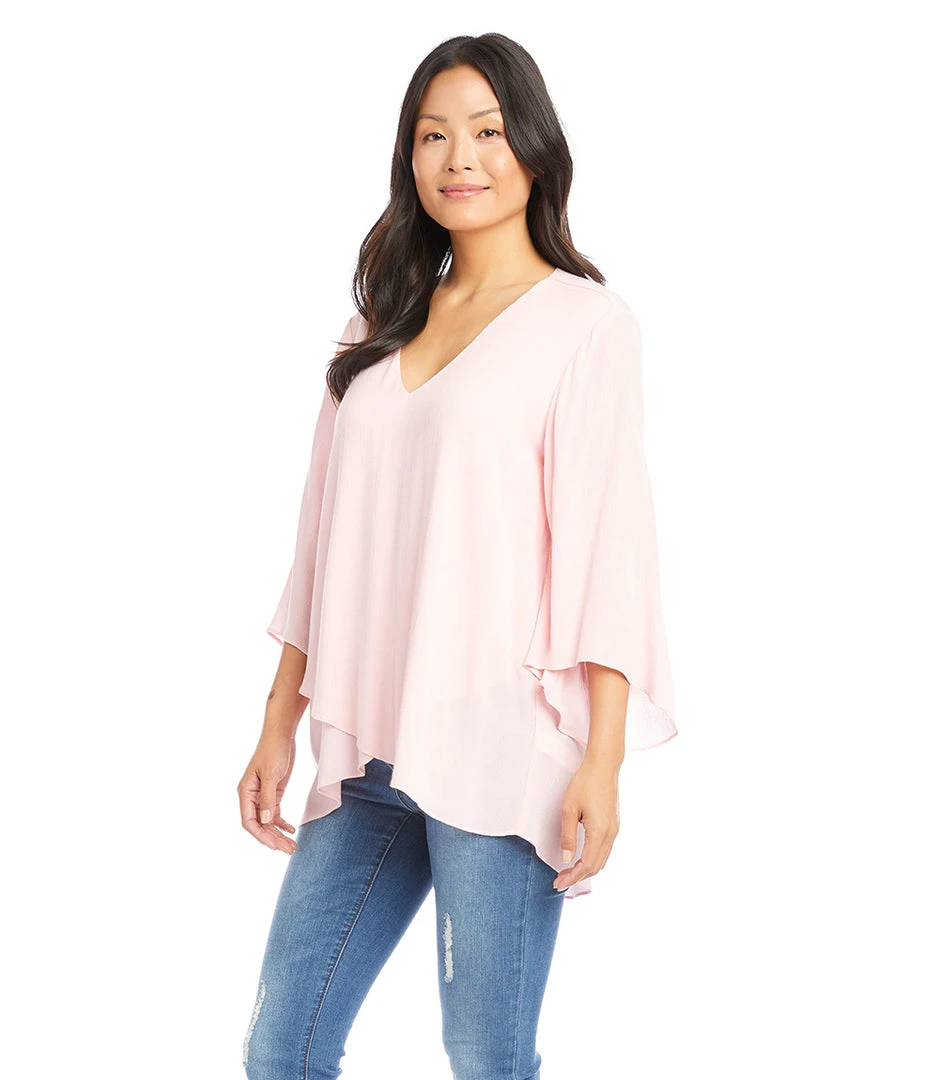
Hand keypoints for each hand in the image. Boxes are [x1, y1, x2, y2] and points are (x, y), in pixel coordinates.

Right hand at [237, 734, 297, 853]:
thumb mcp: (272, 775)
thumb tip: (264, 822)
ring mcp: (262, 796)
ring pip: (267, 822)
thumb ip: (268, 799)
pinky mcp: (273, 793)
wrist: (281, 734)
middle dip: (272, 839)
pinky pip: (274, 814)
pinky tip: (290, 830)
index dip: (261, 836)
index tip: (275, 846)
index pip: (249, 821)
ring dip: (278, 834)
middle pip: (259, 825)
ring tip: (292, 846)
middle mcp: (251, 797)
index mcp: (245, 792)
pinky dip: (282, 823)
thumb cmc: (273, 750)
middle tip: (289, 850)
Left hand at [552, 756, 619, 890]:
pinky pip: (605, 850)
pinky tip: (581, 859)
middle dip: (578, 877)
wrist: (603, 766)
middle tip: (559, 881)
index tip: (558, 883)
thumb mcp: (569, 808)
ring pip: (602, 860)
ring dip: (586, 870)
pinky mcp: (614, 824)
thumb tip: (567, 859)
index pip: (587, 865)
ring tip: (568, 873)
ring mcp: (614, 829)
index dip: (572, 877)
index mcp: (599, 831)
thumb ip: (567, 836)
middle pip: (596, 867)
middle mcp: (610, 834)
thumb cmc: (584, 783)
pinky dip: (593, 859)